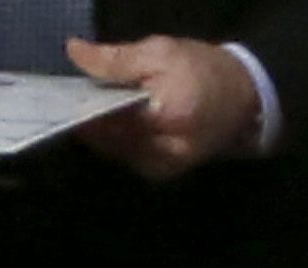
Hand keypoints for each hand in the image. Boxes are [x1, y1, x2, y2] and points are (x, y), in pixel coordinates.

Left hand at [67, 34, 261, 177]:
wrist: (242, 98)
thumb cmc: (202, 69)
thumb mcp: (160, 52)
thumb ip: (115, 59)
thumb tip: (75, 52)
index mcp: (165, 118)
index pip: (108, 119)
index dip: (82, 107)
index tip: (64, 94)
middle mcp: (161, 153)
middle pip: (107, 140)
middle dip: (89, 120)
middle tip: (75, 98)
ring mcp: (160, 169)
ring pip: (113, 152)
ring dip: (100, 132)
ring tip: (92, 108)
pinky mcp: (160, 175)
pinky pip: (125, 158)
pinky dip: (115, 140)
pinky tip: (113, 123)